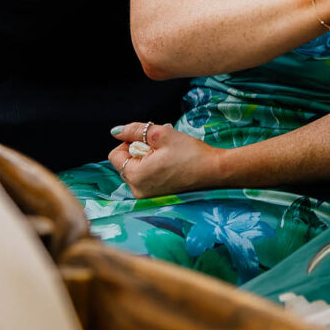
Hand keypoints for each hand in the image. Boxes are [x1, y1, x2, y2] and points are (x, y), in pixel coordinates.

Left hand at [108, 122, 226, 197]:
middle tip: (160, 147)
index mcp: (135, 176)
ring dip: (147, 160)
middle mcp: (137, 190)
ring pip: (136, 171)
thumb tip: (116, 132)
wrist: (215, 171)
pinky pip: (146, 179)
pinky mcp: (157, 198)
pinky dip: (154, 170)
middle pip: (125, 164)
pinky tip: (170, 165)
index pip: (115, 155)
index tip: (148, 140)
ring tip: (167, 156)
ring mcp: (147, 196)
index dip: (129, 142)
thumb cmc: (190, 153)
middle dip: (139, 151)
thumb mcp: (161, 134)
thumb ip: (135, 130)